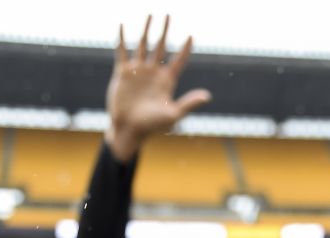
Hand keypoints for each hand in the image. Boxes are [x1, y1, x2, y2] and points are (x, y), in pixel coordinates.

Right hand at [105, 16, 211, 161]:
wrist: (129, 129)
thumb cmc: (152, 126)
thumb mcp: (173, 114)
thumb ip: (189, 103)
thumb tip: (208, 96)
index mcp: (168, 81)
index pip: (179, 60)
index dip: (185, 48)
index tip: (191, 35)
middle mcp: (154, 73)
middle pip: (161, 46)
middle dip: (165, 30)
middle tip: (168, 14)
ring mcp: (138, 71)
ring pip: (143, 44)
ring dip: (147, 30)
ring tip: (150, 15)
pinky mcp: (123, 73)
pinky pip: (122, 51)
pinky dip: (122, 38)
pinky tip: (123, 25)